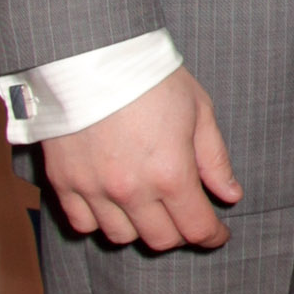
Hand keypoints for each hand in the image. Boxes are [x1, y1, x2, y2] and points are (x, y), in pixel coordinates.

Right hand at [40, 69, 241, 251]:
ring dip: (139, 228)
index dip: (213, 236)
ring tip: (148, 207)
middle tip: (184, 215)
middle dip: (180, 232)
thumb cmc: (150, 78)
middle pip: (160, 239)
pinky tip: (111, 204)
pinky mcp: (63, 182)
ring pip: (120, 237)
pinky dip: (99, 221)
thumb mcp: (198, 110)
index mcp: (171, 174)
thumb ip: (214, 159)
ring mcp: (94, 189)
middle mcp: (132, 190)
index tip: (218, 233)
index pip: (196, 228)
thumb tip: (230, 195)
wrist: (89, 54)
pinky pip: (82, 223)